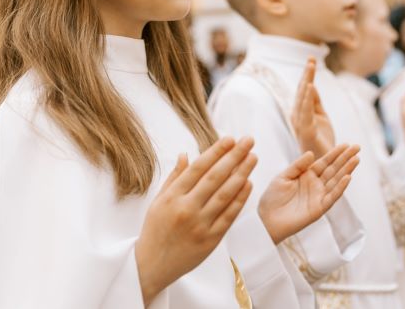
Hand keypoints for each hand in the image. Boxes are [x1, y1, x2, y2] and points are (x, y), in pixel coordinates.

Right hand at [135, 137, 256, 305]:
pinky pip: (229, 215)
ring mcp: (200, 225)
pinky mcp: (211, 240)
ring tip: (253, 157)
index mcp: (172, 197)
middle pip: (215, 177)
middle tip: (248, 141)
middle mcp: (186, 209)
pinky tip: (249, 183)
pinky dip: (240, 199)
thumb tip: (186, 154)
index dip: (216, 151)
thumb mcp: (158, 201)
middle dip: (234, 156)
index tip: (230, 138)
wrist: (151, 266)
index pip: (198, 168)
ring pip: (225, 194)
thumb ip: (174, 178)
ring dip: (242, 174)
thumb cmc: (155, 230)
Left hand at [258, 143, 359, 243]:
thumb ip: (298, 165)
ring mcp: (319, 196)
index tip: (346, 144)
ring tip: (356, 159)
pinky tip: (348, 177)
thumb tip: (312, 153)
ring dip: (347, 170)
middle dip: (345, 158)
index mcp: (307, 175)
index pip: (324, 162)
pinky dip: (341, 187)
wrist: (267, 219)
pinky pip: (332, 196)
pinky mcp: (319, 208)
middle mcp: (315, 184)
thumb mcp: (283, 176)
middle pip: (333, 169)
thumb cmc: (272, 198)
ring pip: (336, 181)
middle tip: (357, 147)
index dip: (335, 153)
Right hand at [290, 58, 334, 158]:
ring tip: (310, 67)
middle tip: (311, 58)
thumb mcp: (321, 117)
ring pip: (302, 98)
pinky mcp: (305, 131)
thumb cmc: (321, 141)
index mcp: (301, 112)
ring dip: (306, 81)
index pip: (304, 89)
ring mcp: (300, 123)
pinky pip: (305, 112)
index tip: (312, 58)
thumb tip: (310, 84)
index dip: (307, 74)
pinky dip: (306, 99)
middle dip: (306, 74)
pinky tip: (310, 86)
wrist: (325, 164)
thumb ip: (316, 102)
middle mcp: (297, 116)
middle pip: (302, 90)